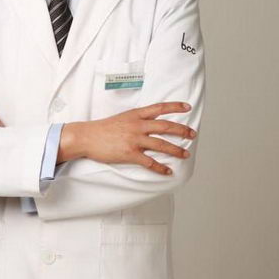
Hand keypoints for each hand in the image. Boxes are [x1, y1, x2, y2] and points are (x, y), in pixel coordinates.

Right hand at [59, 102, 195, 174]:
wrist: (86, 137)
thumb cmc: (102, 128)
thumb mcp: (121, 118)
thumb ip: (136, 119)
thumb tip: (149, 123)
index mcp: (135, 115)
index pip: (159, 108)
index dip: (175, 107)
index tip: (187, 107)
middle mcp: (137, 125)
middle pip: (165, 126)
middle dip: (182, 130)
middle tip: (192, 134)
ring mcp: (134, 140)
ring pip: (161, 144)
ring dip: (176, 150)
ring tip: (186, 154)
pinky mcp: (129, 154)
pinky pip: (149, 162)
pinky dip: (160, 167)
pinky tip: (168, 171)